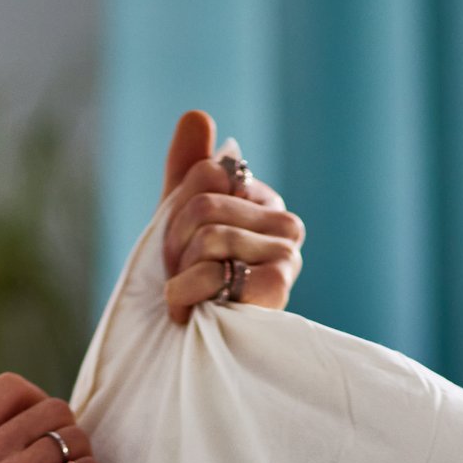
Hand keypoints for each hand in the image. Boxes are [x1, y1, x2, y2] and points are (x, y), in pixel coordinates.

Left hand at [159, 109, 304, 326]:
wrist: (188, 347)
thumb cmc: (189, 285)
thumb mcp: (181, 221)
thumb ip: (187, 170)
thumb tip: (198, 115)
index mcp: (265, 202)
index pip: (208, 172)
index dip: (176, 211)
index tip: (178, 248)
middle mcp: (285, 225)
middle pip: (206, 202)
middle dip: (174, 244)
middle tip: (177, 278)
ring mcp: (287, 255)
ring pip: (209, 234)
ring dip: (178, 273)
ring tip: (182, 297)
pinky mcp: (278, 287)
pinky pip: (214, 270)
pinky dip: (185, 294)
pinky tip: (187, 312)